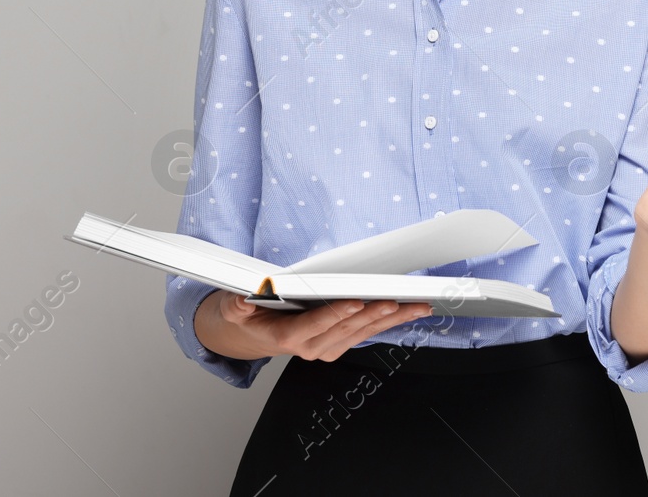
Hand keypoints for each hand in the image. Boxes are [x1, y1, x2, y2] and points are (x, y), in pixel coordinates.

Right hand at [196, 289, 434, 362]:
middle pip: (348, 328)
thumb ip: (236, 306)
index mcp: (289, 337)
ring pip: (364, 332)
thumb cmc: (247, 318)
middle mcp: (312, 347)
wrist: (251, 336)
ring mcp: (328, 348)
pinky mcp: (338, 344)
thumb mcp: (233, 309)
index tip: (356, 302)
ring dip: (391, 320)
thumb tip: (241, 299)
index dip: (337, 314)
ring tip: (415, 307)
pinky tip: (407, 312)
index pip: (317, 325)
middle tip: (395, 300)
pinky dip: (388, 321)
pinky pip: (366, 332)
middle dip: (374, 314)